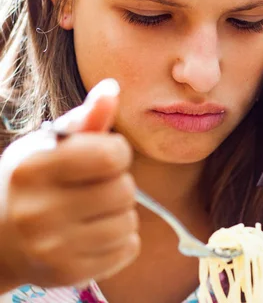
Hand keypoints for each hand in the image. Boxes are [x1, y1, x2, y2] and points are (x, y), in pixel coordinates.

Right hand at [0, 79, 138, 288]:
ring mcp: (52, 247)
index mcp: (33, 167)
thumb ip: (86, 119)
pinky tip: (91, 235)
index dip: (117, 152)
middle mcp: (37, 210)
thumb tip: (113, 88)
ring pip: (129, 222)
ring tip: (90, 213)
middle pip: (125, 190)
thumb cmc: (33, 182)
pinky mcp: (68, 273)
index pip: (113, 154)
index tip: (102, 158)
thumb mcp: (49, 145)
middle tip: (91, 189)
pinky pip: (128, 248)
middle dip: (116, 185)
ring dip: (119, 215)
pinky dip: (119, 240)